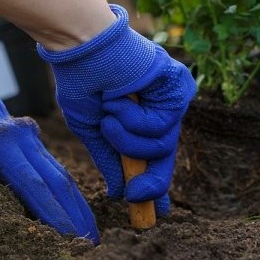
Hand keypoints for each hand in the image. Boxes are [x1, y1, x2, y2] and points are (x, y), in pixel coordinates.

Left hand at [0, 44, 98, 242]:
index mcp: (0, 140)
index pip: (34, 185)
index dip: (55, 215)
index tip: (72, 240)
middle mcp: (20, 137)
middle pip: (57, 180)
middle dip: (77, 214)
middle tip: (93, 245)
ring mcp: (25, 134)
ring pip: (58, 172)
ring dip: (75, 201)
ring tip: (88, 230)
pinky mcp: (22, 135)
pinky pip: (49, 164)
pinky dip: (63, 187)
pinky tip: (67, 202)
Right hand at [38, 4, 195, 216]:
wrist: (82, 47)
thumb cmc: (81, 80)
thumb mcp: (90, 129)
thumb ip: (109, 159)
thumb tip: (120, 193)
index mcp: (139, 118)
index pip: (153, 155)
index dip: (154, 182)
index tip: (157, 212)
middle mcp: (158, 109)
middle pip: (164, 156)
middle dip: (151, 181)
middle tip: (136, 197)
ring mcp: (169, 98)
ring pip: (161, 145)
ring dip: (128, 139)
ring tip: (109, 114)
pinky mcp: (178, 86)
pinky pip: (162, 124)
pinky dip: (135, 119)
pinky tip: (121, 99)